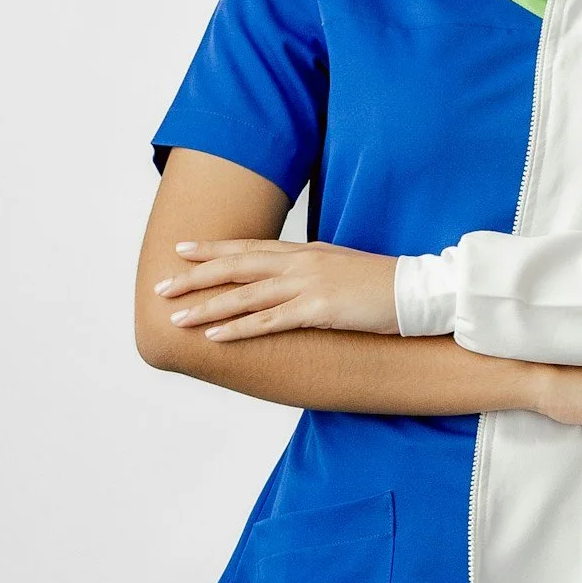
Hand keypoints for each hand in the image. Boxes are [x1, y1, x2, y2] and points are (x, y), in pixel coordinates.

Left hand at [153, 240, 400, 338]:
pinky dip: (237, 328)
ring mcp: (309, 285)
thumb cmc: (385, 285)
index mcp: (307, 251)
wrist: (420, 290)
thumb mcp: (343, 269)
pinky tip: (213, 336)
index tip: (182, 250)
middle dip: (196, 276)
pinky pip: (268, 321)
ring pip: (245, 295)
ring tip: (176, 317)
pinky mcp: (319, 310)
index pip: (250, 247)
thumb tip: (290, 282)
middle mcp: (302, 262)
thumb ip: (313, 271)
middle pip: (237, 266)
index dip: (214, 248)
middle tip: (162, 286)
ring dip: (207, 306)